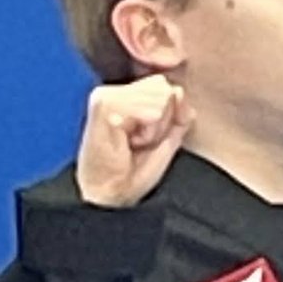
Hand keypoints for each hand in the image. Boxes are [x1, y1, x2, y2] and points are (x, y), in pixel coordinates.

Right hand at [76, 76, 192, 208]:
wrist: (110, 196)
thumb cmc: (133, 173)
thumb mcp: (168, 141)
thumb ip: (180, 114)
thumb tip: (180, 91)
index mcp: (130, 95)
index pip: (166, 85)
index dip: (168, 116)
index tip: (148, 140)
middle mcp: (115, 90)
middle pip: (163, 87)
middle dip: (161, 121)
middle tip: (139, 143)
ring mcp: (107, 95)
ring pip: (158, 96)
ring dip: (152, 128)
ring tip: (132, 143)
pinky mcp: (102, 103)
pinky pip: (143, 107)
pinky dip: (143, 129)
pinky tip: (126, 141)